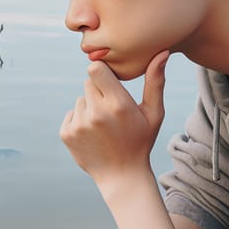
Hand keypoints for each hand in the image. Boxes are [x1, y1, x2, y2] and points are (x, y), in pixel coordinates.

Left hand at [59, 50, 168, 189]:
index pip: (96, 68)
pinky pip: (70, 115)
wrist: (122, 176)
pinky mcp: (67, 134)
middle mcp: (96, 113)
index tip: (110, 81)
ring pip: (80, 100)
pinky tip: (94, 135)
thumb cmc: (141, 140)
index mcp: (118, 104)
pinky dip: (79, 121)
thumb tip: (162, 52)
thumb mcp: (154, 113)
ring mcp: (79, 124)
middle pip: (88, 82)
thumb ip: (155, 81)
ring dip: (90, 107)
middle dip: (99, 91)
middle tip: (111, 109)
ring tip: (104, 125)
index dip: (103, 73)